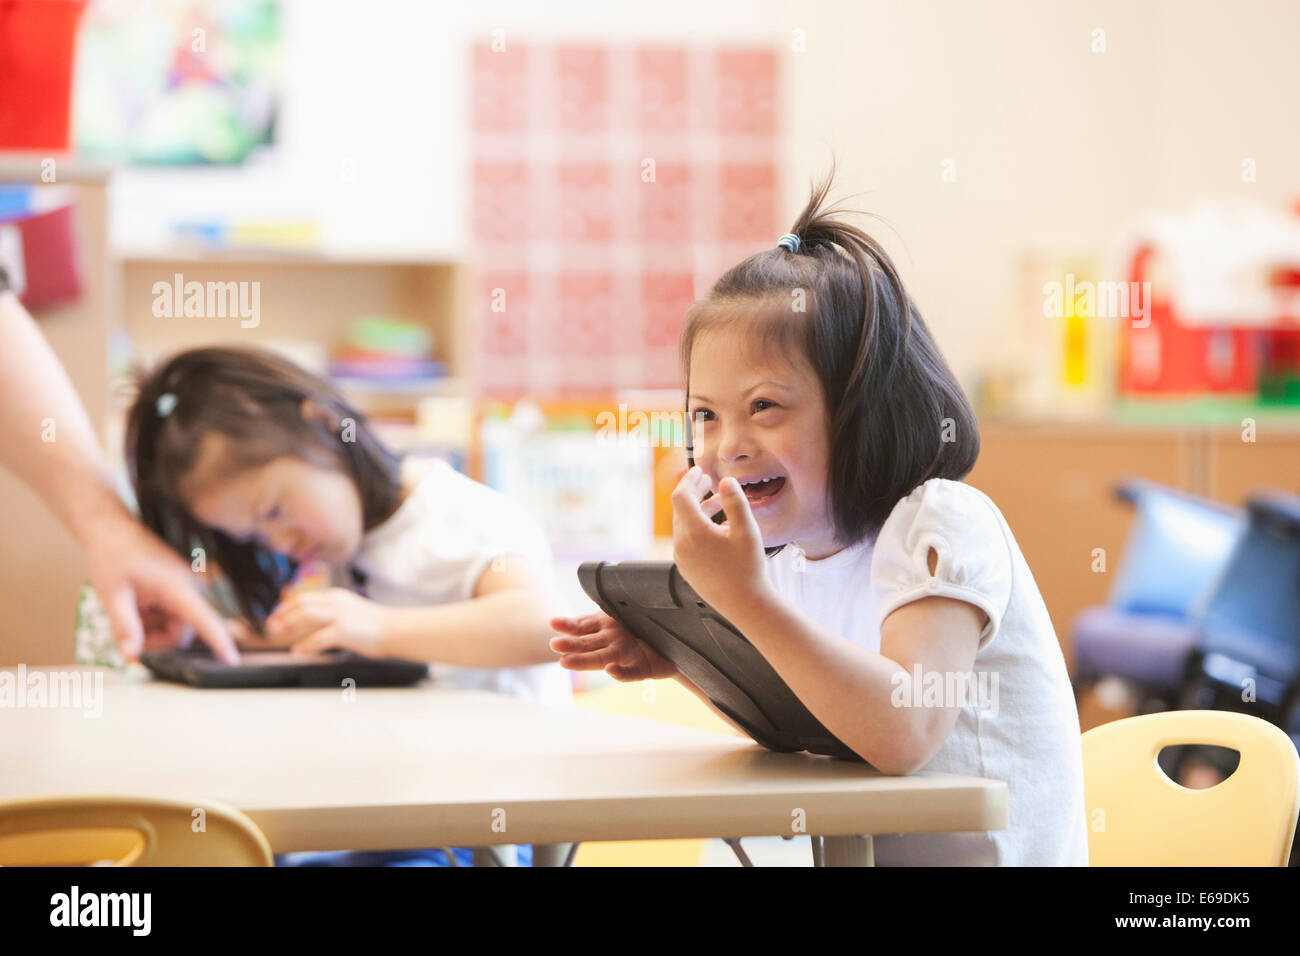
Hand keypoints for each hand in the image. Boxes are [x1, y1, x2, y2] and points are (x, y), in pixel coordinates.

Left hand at [86, 512, 237, 663]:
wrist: (114, 532)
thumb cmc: (114, 556)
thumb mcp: (112, 594)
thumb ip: (125, 626)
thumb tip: (132, 656)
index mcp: (177, 587)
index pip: (203, 619)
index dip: (219, 641)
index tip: (232, 660)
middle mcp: (189, 588)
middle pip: (180, 633)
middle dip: (154, 639)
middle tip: (125, 633)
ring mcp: (186, 589)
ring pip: (174, 628)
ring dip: (151, 628)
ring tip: (129, 609)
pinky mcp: (180, 590)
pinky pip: (171, 617)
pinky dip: (152, 619)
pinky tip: (137, 604)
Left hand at [267, 588, 392, 656]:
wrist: (396, 630)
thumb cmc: (376, 625)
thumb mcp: (350, 611)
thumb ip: (332, 612)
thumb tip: (313, 621)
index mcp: (336, 596)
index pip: (304, 597)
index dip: (286, 607)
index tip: (276, 616)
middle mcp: (336, 603)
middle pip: (301, 604)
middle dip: (282, 615)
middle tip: (271, 626)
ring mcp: (340, 616)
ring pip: (306, 616)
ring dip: (288, 625)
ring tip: (277, 634)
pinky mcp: (344, 631)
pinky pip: (319, 638)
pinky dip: (305, 644)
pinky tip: (298, 650)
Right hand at [549, 612, 677, 681]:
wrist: (678, 644)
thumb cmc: (651, 624)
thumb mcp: (631, 609)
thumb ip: (610, 603)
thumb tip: (588, 590)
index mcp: (607, 627)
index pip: (582, 626)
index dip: (567, 624)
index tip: (552, 622)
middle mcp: (612, 642)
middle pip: (587, 644)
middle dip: (570, 645)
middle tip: (554, 645)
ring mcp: (626, 656)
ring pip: (600, 659)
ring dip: (583, 661)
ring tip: (565, 662)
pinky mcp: (641, 670)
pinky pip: (629, 673)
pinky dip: (620, 673)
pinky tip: (610, 670)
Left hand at [671, 466, 773, 619]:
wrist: (746, 605)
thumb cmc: (748, 568)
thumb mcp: (747, 530)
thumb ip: (735, 502)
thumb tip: (726, 480)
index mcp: (694, 532)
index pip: (681, 496)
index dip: (689, 480)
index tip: (700, 471)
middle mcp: (682, 545)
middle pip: (681, 510)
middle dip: (693, 493)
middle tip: (707, 481)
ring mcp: (682, 559)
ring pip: (684, 526)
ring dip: (698, 511)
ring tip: (718, 504)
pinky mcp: (686, 569)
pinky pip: (687, 541)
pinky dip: (697, 528)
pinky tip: (717, 528)